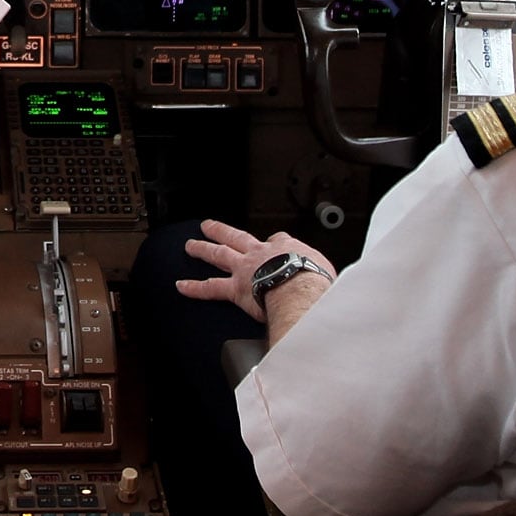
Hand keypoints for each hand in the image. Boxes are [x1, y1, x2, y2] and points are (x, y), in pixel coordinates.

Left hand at [178, 220, 326, 323]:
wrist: (301, 290)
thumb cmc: (316, 282)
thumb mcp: (326, 270)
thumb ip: (325, 274)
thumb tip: (334, 286)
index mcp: (285, 248)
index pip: (278, 240)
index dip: (276, 242)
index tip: (275, 243)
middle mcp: (260, 254)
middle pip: (237, 237)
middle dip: (222, 231)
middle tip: (208, 226)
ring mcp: (245, 269)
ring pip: (219, 255)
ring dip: (202, 249)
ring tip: (190, 246)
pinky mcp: (236, 288)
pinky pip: (210, 287)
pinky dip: (194, 287)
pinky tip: (182, 285)